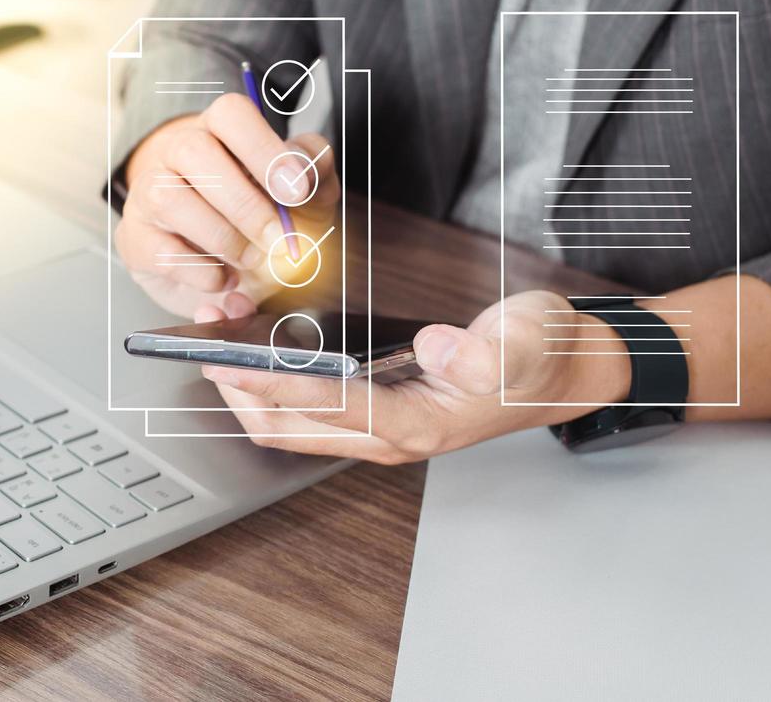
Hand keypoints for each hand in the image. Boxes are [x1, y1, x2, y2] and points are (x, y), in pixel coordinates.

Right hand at [116, 94, 338, 316]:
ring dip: (222, 237)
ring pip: (168, 198)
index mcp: (221, 131)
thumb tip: (304, 171)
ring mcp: (148, 193)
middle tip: (280, 240)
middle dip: (245, 203)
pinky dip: (201, 272)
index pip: (230, 113)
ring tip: (252, 259)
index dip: (264, 149)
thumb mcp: (305, 196)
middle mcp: (176, 152)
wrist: (228, 266)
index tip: (297, 192)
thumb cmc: (266, 217)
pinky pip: (159, 250)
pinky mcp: (136, 238)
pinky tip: (224, 277)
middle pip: (193, 151)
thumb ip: (315, 173)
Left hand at [194, 291, 630, 462]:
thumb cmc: (543, 355)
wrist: (566, 371)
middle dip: (239, 388)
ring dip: (249, 387)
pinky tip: (259, 342)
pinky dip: (273, 381)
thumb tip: (435, 347)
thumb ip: (483, 351)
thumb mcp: (526, 340)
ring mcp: (379, 428)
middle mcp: (388, 436)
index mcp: (417, 425)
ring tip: (220, 335)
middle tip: (205, 339)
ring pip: (290, 422)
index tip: (227, 357)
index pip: (324, 408)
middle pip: (287, 428)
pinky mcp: (375, 411)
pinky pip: (307, 406)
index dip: (270, 384)